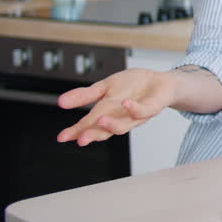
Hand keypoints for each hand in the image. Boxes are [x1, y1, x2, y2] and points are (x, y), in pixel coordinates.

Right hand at [56, 68, 176, 145]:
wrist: (161, 81)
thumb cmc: (133, 86)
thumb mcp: (104, 87)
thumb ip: (85, 96)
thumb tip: (61, 102)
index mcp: (108, 114)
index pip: (89, 125)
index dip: (76, 132)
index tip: (62, 138)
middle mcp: (121, 118)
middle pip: (105, 130)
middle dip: (93, 134)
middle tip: (81, 139)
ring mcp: (137, 115)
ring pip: (124, 126)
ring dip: (112, 125)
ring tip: (99, 121)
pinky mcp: (153, 107)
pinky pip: (144, 111)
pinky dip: (134, 109)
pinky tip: (126, 103)